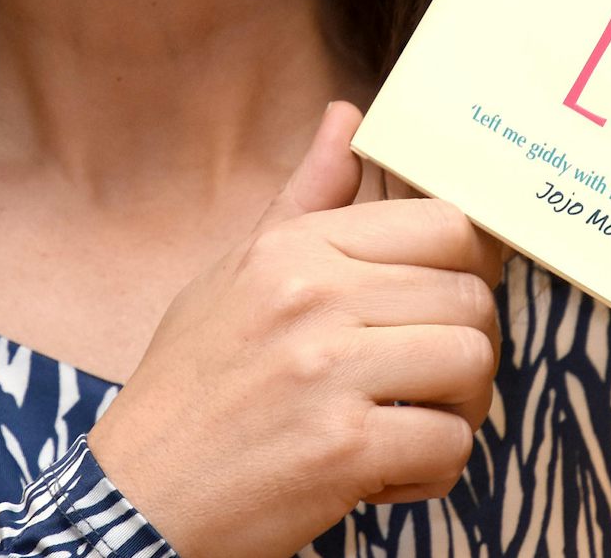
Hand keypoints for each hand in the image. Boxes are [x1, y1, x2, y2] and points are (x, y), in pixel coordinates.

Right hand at [86, 101, 506, 557]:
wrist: (137, 494)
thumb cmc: (193, 381)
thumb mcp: (236, 271)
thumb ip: (307, 196)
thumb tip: (349, 115)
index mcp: (295, 248)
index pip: (444, 224)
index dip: (468, 267)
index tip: (446, 302)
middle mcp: (314, 297)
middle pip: (470, 297)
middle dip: (467, 343)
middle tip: (430, 375)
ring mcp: (330, 372)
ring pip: (472, 363)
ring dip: (460, 405)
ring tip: (413, 418)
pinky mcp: (344, 450)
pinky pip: (451, 444)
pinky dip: (432, 469)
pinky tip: (386, 472)